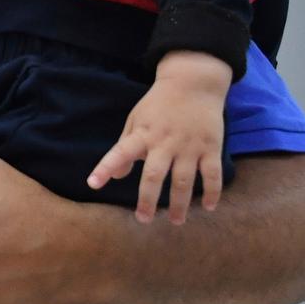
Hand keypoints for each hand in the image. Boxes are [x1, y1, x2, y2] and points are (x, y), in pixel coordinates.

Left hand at [87, 51, 230, 224]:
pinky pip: (212, 174)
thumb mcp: (136, 120)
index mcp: (143, 134)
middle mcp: (165, 142)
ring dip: (179, 203)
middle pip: (154, 175)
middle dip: (147, 200)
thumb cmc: (159, 104)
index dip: (105, 167)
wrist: (193, 82)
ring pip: (184, 180)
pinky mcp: (211, 147)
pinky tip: (208, 207)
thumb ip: (125, 148)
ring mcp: (189, 146)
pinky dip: (211, 192)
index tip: (93, 184)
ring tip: (175, 221)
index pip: (119, 152)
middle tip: (143, 220)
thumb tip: (117, 177)